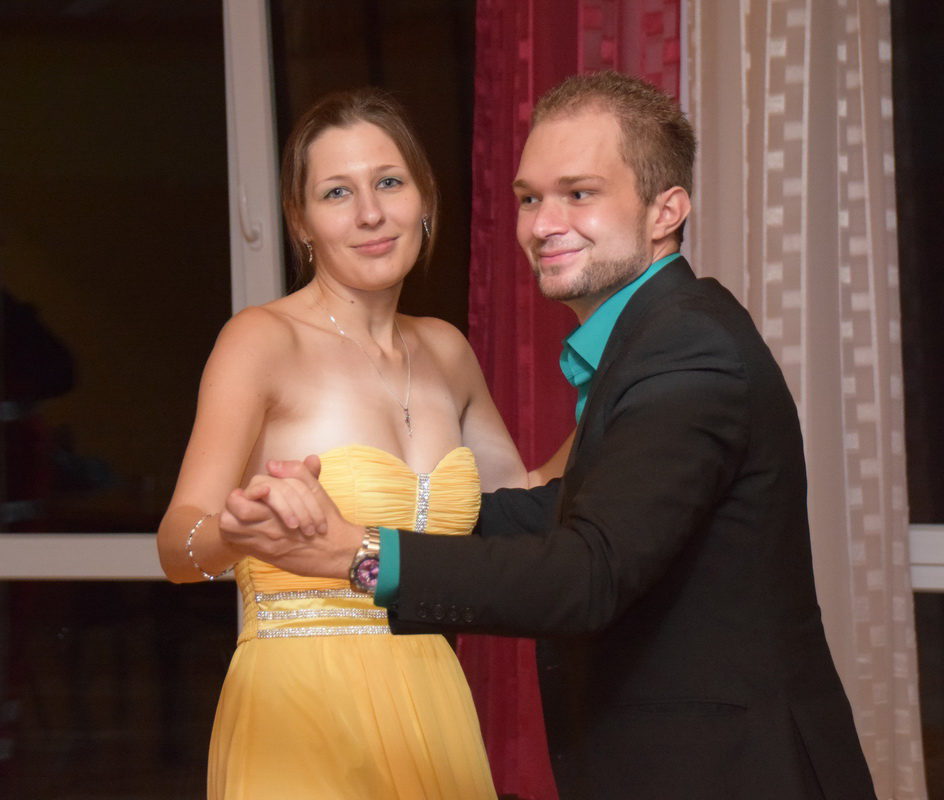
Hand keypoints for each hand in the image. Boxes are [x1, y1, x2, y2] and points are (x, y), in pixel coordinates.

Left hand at [218, 455, 361, 578]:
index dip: (250, 491)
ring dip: (232, 518)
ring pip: (229, 530)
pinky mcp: (263, 555)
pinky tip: (250, 526)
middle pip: (229, 517)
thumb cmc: (328, 521)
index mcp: (279, 510)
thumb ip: (297, 472)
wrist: (336, 552)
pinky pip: (238, 543)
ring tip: (244, 512)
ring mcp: (262, 544)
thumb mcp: (317, 491)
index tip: (262, 490)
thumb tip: (273, 464)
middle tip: (245, 499)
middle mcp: (266, 528)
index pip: (248, 496)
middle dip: (234, 504)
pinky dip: (237, 533)